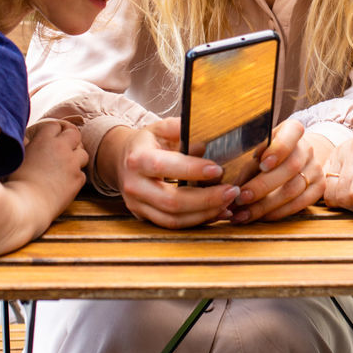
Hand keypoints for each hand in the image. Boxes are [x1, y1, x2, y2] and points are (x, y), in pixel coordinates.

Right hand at [11, 119, 88, 218]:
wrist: (25, 206)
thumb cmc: (15, 183)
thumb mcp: (18, 157)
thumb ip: (28, 145)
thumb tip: (29, 140)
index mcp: (44, 140)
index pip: (55, 125)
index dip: (54, 132)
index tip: (50, 139)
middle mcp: (61, 148)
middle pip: (74, 134)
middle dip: (70, 139)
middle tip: (64, 148)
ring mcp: (72, 163)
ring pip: (83, 154)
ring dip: (75, 158)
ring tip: (64, 168)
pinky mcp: (78, 179)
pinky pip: (81, 173)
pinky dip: (75, 177)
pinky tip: (63, 184)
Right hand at [103, 119, 240, 228]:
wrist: (121, 159)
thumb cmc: (148, 142)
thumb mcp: (161, 128)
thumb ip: (182, 130)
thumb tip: (205, 141)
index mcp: (138, 159)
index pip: (164, 166)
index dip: (192, 170)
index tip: (218, 169)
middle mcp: (134, 185)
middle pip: (171, 201)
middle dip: (205, 199)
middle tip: (231, 191)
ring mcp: (137, 205)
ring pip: (173, 219)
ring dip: (204, 214)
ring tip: (228, 203)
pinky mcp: (144, 217)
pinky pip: (172, 225)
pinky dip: (197, 221)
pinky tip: (217, 213)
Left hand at [228, 120, 324, 223]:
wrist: (298, 159)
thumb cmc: (269, 154)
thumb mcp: (259, 150)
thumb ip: (250, 163)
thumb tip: (232, 188)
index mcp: (292, 131)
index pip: (292, 133)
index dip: (278, 149)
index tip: (261, 163)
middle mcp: (307, 148)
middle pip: (290, 167)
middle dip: (262, 186)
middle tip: (241, 198)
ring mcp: (316, 169)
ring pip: (293, 189)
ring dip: (265, 205)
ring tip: (244, 214)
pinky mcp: (319, 188)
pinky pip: (299, 204)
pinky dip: (277, 212)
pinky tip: (260, 217)